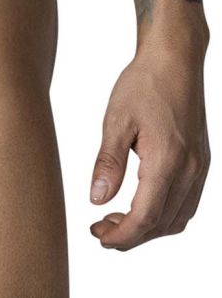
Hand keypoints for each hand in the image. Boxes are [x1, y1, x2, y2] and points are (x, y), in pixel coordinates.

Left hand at [89, 42, 209, 249]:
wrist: (175, 59)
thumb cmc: (144, 83)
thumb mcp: (116, 120)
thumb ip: (108, 163)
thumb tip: (97, 200)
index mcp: (167, 161)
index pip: (146, 217)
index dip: (122, 236)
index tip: (99, 238)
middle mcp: (190, 170)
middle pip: (162, 224)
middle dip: (131, 236)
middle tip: (100, 231)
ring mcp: (199, 168)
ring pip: (177, 218)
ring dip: (148, 228)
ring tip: (116, 220)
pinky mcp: (201, 162)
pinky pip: (187, 203)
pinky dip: (164, 215)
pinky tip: (141, 205)